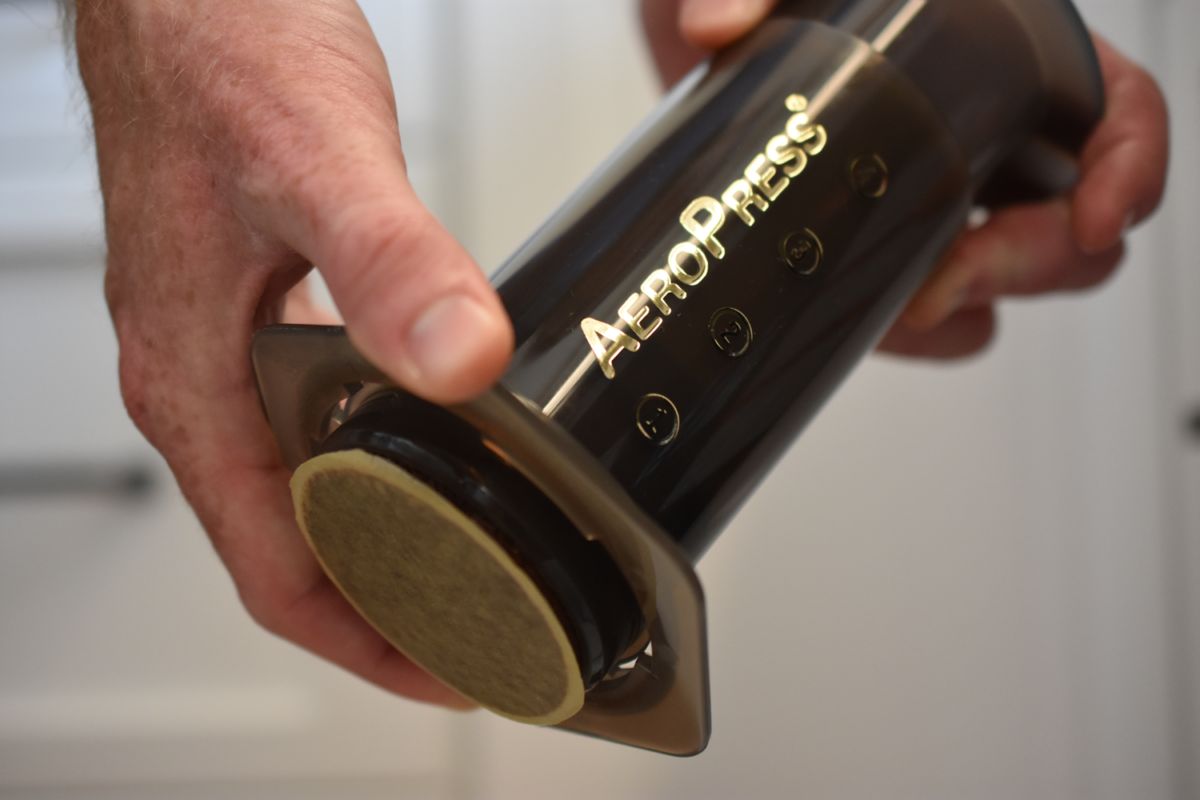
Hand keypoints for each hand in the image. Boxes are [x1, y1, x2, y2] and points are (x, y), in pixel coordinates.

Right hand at [75, 0, 513, 705]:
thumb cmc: (218, 54)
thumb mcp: (318, 158)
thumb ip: (389, 260)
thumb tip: (458, 358)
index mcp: (197, 379)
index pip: (277, 569)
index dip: (368, 640)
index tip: (448, 674)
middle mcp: (203, 379)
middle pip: (294, 550)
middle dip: (387, 610)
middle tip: (483, 634)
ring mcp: (228, 349)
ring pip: (305, 493)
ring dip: (386, 542)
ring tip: (471, 567)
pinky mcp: (261, 311)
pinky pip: (315, 429)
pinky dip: (377, 467)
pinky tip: (432, 454)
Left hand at [642, 0, 1168, 357]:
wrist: (704, 39)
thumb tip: (718, 25)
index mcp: (994, 50)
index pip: (1112, 107)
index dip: (1128, 166)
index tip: (1096, 220)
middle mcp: (976, 130)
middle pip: (1066, 220)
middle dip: (1030, 262)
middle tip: (954, 276)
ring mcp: (928, 197)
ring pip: (999, 280)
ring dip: (965, 304)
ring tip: (903, 304)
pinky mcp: (873, 247)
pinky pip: (923, 317)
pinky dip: (909, 334)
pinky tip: (871, 321)